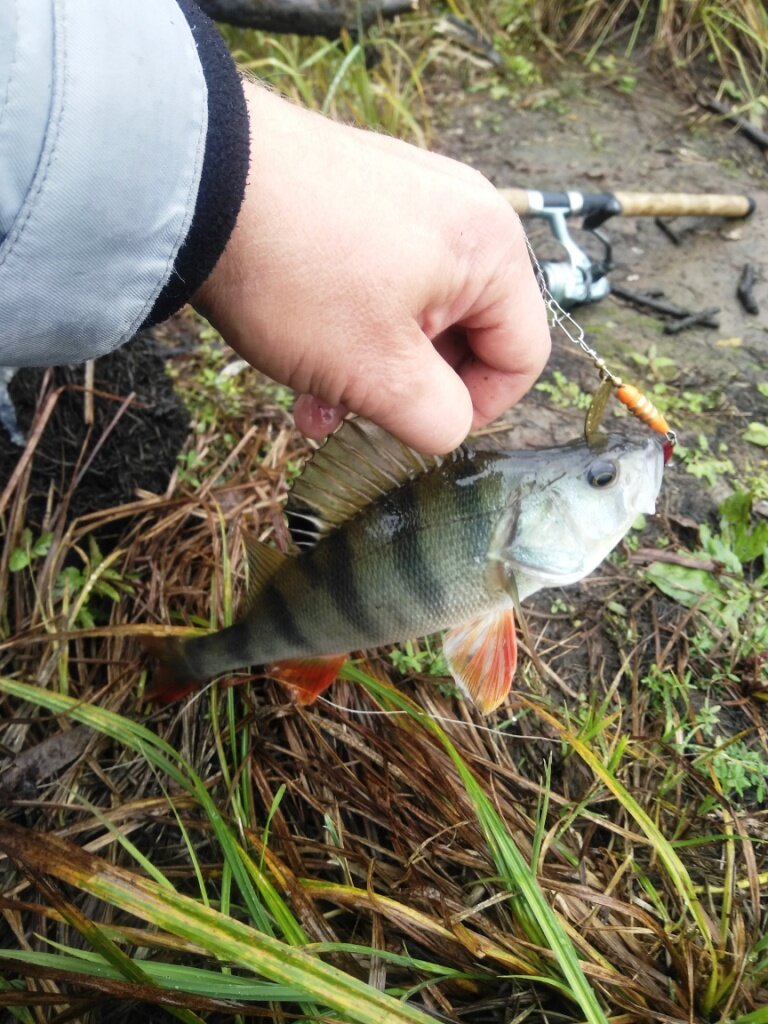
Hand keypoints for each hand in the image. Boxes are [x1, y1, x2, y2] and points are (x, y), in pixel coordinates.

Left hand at [193, 82, 549, 454]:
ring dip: (372, 367)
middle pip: (468, 333)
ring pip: (416, 311)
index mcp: (491, 250)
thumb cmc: (300, 277)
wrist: (197, 179)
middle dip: (410, 390)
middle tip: (356, 419)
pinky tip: (300, 354)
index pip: (523, 355)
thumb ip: (436, 419)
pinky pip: (379, 277)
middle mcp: (463, 212)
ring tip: (316, 400)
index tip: (419, 432)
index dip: (479, 410)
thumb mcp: (377, 372)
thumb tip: (448, 427)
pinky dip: (350, 324)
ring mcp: (409, 194)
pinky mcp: (361, 192)